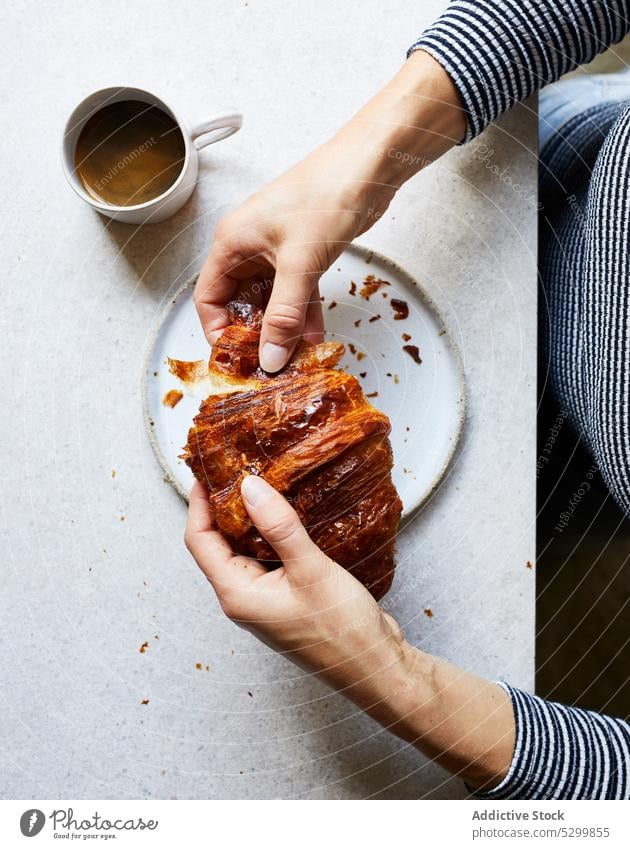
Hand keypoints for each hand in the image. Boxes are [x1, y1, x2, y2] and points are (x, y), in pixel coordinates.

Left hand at [184, 475, 407, 696]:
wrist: (376, 666)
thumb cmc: (343, 630)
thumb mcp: (311, 569)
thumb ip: (279, 526)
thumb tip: (249, 487)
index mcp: (237, 594)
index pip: (200, 541)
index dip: (199, 504)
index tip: (207, 472)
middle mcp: (244, 597)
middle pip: (218, 543)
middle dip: (225, 506)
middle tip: (239, 468)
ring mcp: (265, 598)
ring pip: (246, 549)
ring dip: (252, 518)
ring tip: (266, 482)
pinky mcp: (286, 596)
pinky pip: (269, 558)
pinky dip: (273, 533)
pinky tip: (290, 513)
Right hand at [194, 51, 464, 371]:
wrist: (369, 166)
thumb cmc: (327, 196)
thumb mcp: (300, 264)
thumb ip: (284, 315)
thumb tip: (271, 356)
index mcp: (232, 243)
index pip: (209, 299)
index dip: (220, 332)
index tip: (238, 361)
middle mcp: (249, 248)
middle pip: (240, 304)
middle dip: (255, 335)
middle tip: (271, 364)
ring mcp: (276, 251)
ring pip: (270, 302)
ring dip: (282, 329)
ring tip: (296, 357)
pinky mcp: (302, 253)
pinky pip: (295, 293)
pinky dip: (303, 314)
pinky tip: (314, 337)